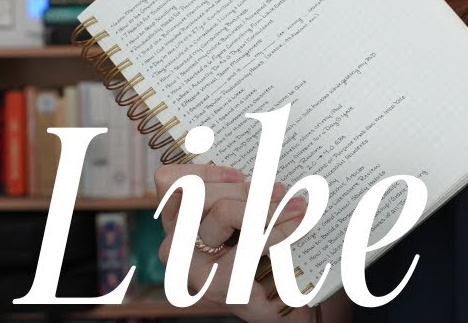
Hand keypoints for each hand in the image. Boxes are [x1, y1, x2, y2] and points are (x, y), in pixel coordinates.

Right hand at [154, 164, 314, 321]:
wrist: (280, 307)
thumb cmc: (261, 258)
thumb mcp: (245, 219)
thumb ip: (242, 193)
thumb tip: (266, 160)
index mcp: (177, 223)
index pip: (168, 181)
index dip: (203, 171)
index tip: (240, 175)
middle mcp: (175, 246)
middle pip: (199, 194)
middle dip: (248, 191)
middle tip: (284, 193)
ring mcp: (192, 268)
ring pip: (223, 212)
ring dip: (268, 207)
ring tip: (299, 208)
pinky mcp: (218, 286)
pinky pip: (249, 241)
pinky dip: (279, 231)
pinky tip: (298, 228)